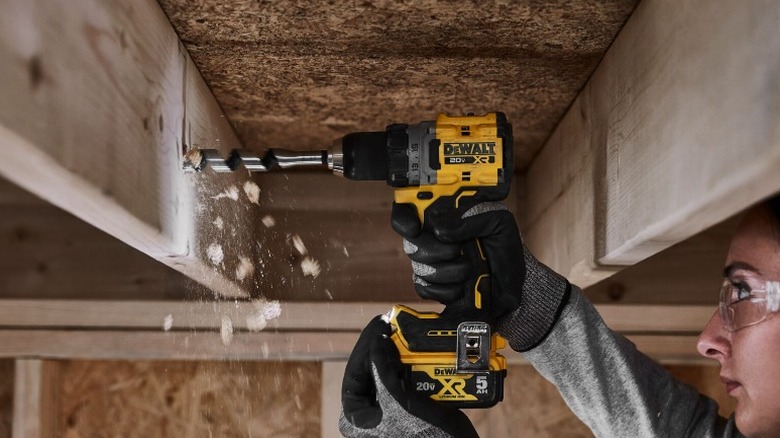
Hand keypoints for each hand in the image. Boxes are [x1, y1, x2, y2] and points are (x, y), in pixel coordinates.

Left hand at [339, 316, 477, 437]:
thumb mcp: (399, 402)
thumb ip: (383, 369)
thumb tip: (377, 340)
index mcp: (357, 417)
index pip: (354, 371)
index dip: (366, 344)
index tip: (381, 323)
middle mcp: (371, 415)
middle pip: (373, 370)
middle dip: (387, 347)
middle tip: (400, 326)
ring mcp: (392, 413)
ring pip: (394, 373)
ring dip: (405, 355)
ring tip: (414, 337)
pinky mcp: (412, 410)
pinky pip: (412, 381)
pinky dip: (420, 366)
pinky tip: (427, 356)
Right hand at [391, 201, 569, 350]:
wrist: (516, 284)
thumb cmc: (506, 247)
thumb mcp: (498, 221)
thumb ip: (471, 218)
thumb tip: (441, 230)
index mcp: (443, 216)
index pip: (407, 210)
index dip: (404, 218)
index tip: (415, 228)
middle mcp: (432, 238)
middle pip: (411, 242)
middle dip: (434, 249)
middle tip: (457, 251)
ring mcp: (430, 263)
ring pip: (418, 267)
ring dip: (445, 272)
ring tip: (468, 270)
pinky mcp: (434, 287)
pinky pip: (423, 288)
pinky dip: (443, 290)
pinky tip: (460, 287)